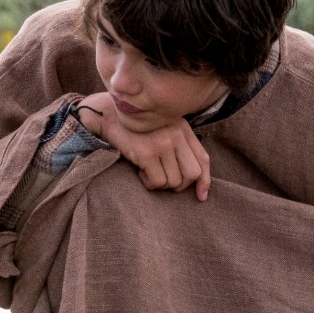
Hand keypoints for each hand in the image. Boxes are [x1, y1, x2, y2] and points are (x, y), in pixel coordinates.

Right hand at [77, 93, 211, 200]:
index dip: (204, 181)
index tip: (201, 196)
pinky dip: (149, 184)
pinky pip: (158, 182)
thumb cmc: (136, 128)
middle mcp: (177, 135)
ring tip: (148, 173)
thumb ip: (179, 145)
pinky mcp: (148, 153)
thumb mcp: (163, 129)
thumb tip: (192, 177)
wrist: (109, 116)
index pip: (203, 159)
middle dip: (180, 185)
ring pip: (174, 181)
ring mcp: (163, 144)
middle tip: (165, 182)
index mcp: (183, 129)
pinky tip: (140, 173)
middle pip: (192, 174)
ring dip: (160, 184)